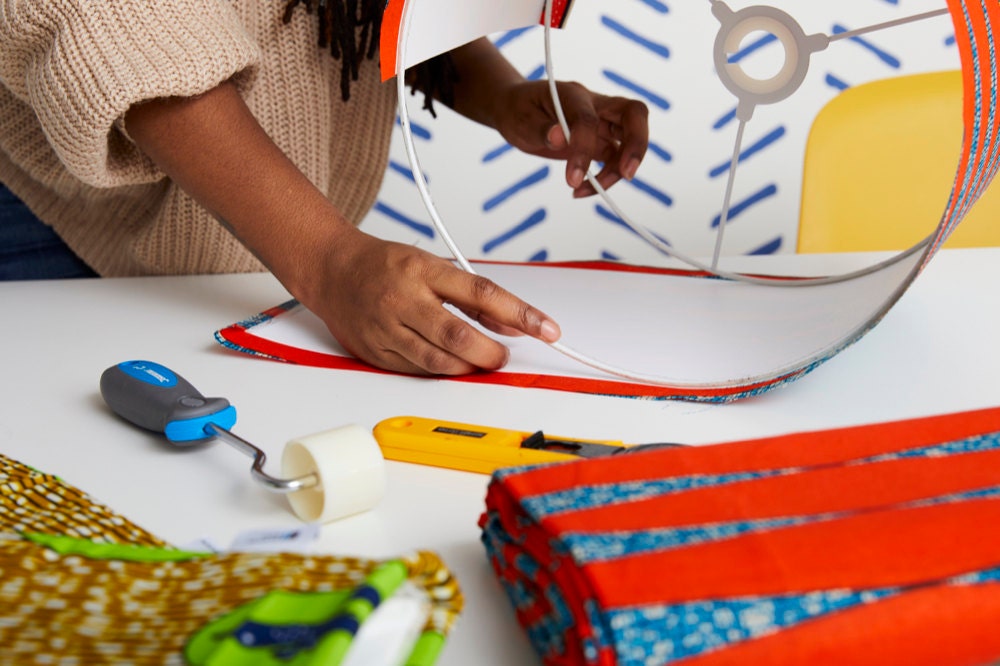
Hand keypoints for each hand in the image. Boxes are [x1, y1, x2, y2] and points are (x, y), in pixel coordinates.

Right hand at [302, 229, 561, 375]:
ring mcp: (386, 328)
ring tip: (480, 361)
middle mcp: (403, 299)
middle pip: (460, 336)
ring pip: (438, 362)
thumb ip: (474, 296)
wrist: (331, 270)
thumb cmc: (385, 265)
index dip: (521, 314)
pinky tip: (449, 365)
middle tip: (502, 356)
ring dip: (468, 368)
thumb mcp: (432, 265)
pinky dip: (440, 372)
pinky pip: (416, 371)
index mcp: (422, 270)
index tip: (548, 329)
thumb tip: (515, 325)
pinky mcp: (374, 352)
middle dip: (491, 354)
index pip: (483, 293)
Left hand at [493, 80, 648, 197]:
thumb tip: (558, 138)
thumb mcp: (520, 119)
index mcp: (574, 94)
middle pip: (634, 114)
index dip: (584, 149)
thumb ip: (540, 128)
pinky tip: (581, 190)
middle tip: (627, 175)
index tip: (571, 180)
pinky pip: (615, 159)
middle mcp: (595, 105)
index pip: (588, 118)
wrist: (517, 110)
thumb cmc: (519, 111)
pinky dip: (605, 178)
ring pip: (628, 141)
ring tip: (583, 191)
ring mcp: (601, 123)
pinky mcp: (600, 141)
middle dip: (637, 144)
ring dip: (617, 171)